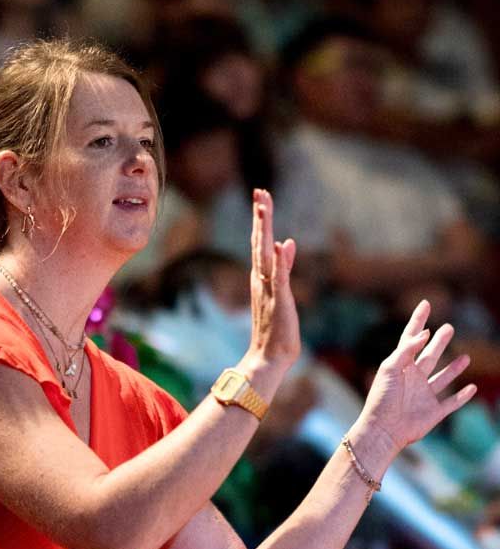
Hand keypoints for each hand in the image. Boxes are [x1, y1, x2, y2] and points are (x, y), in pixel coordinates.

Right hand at [247, 189, 300, 368]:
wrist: (270, 358)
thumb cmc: (277, 329)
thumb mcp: (284, 292)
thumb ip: (285, 267)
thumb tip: (288, 243)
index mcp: (262, 278)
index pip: (261, 243)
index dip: (261, 220)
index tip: (261, 197)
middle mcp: (261, 280)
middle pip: (259, 242)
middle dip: (260, 216)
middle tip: (259, 191)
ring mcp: (268, 290)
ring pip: (265, 254)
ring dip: (264, 231)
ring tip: (263, 207)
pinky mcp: (279, 302)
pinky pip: (279, 279)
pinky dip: (280, 263)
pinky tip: (281, 245)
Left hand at [359, 300, 475, 450]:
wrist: (382, 430)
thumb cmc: (382, 399)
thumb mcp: (390, 369)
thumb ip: (406, 350)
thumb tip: (424, 334)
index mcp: (401, 366)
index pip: (411, 339)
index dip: (418, 321)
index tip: (425, 304)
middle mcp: (413, 379)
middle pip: (429, 356)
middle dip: (439, 342)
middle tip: (449, 327)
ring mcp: (424, 396)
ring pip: (442, 378)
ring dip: (454, 369)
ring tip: (466, 357)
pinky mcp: (433, 412)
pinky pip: (451, 403)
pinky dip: (462, 397)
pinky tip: (472, 389)